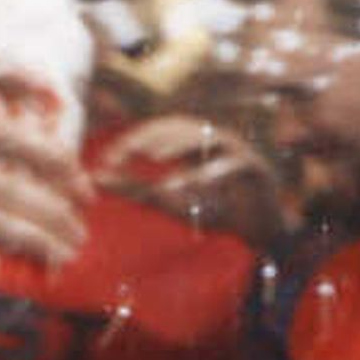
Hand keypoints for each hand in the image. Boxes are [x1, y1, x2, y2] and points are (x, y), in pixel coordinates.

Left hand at [96, 116, 284, 244]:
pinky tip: (186, 185)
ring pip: (206, 138)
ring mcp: (238, 151)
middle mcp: (216, 140)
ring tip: (152, 156)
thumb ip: (136, 190)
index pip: (159, 130)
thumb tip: (96, 178)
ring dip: (178, 145)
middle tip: (125, 152)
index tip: (109, 159)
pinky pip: (229, 166)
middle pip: (180, 127)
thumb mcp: (168, 201)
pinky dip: (207, 174)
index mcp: (195, 144)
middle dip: (152, 136)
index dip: (133, 140)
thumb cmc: (216, 213)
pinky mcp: (255, 168)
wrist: (263, 232)